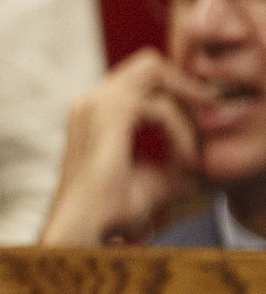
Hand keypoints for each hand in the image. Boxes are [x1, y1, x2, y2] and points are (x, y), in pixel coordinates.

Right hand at [41, 49, 208, 243]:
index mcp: (94, 111)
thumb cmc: (110, 211)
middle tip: (211, 113)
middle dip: (185, 86)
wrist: (82, 229)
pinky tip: (187, 160)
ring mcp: (96, 104)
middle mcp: (90, 101)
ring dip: (186, 104)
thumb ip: (178, 160)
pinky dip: (182, 133)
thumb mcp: (155, 178)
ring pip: (157, 73)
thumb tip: (211, 159)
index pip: (145, 79)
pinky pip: (163, 108)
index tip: (202, 129)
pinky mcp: (109, 114)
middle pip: (149, 64)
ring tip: (199, 138)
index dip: (179, 95)